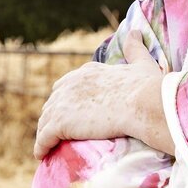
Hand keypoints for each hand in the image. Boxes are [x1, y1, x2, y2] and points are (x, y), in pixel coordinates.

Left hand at [33, 32, 173, 159]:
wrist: (144, 104)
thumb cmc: (147, 87)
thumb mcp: (141, 62)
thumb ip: (135, 48)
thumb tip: (136, 32)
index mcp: (88, 72)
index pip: (67, 84)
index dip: (66, 98)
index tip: (68, 110)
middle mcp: (71, 84)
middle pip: (53, 102)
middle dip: (52, 115)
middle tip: (56, 130)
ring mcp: (64, 104)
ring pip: (45, 120)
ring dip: (44, 132)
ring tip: (46, 146)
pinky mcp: (61, 123)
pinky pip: (44, 137)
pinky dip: (40, 147)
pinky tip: (40, 155)